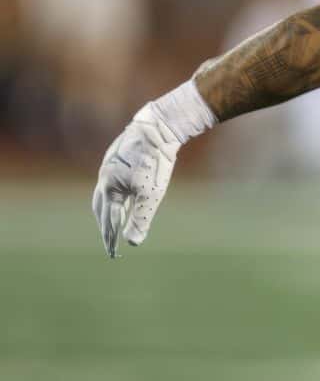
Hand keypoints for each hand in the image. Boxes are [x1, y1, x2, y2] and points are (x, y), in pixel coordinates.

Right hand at [91, 103, 180, 257]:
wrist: (158, 128)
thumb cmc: (154, 161)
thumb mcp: (150, 194)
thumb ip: (140, 218)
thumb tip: (133, 242)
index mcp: (108, 187)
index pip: (108, 219)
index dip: (111, 237)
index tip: (114, 253)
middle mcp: (104, 177)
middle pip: (100, 208)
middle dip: (104, 226)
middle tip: (109, 243)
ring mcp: (110, 167)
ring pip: (105, 195)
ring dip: (108, 212)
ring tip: (114, 225)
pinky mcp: (119, 160)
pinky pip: (112, 183)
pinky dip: (115, 196)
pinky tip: (123, 199)